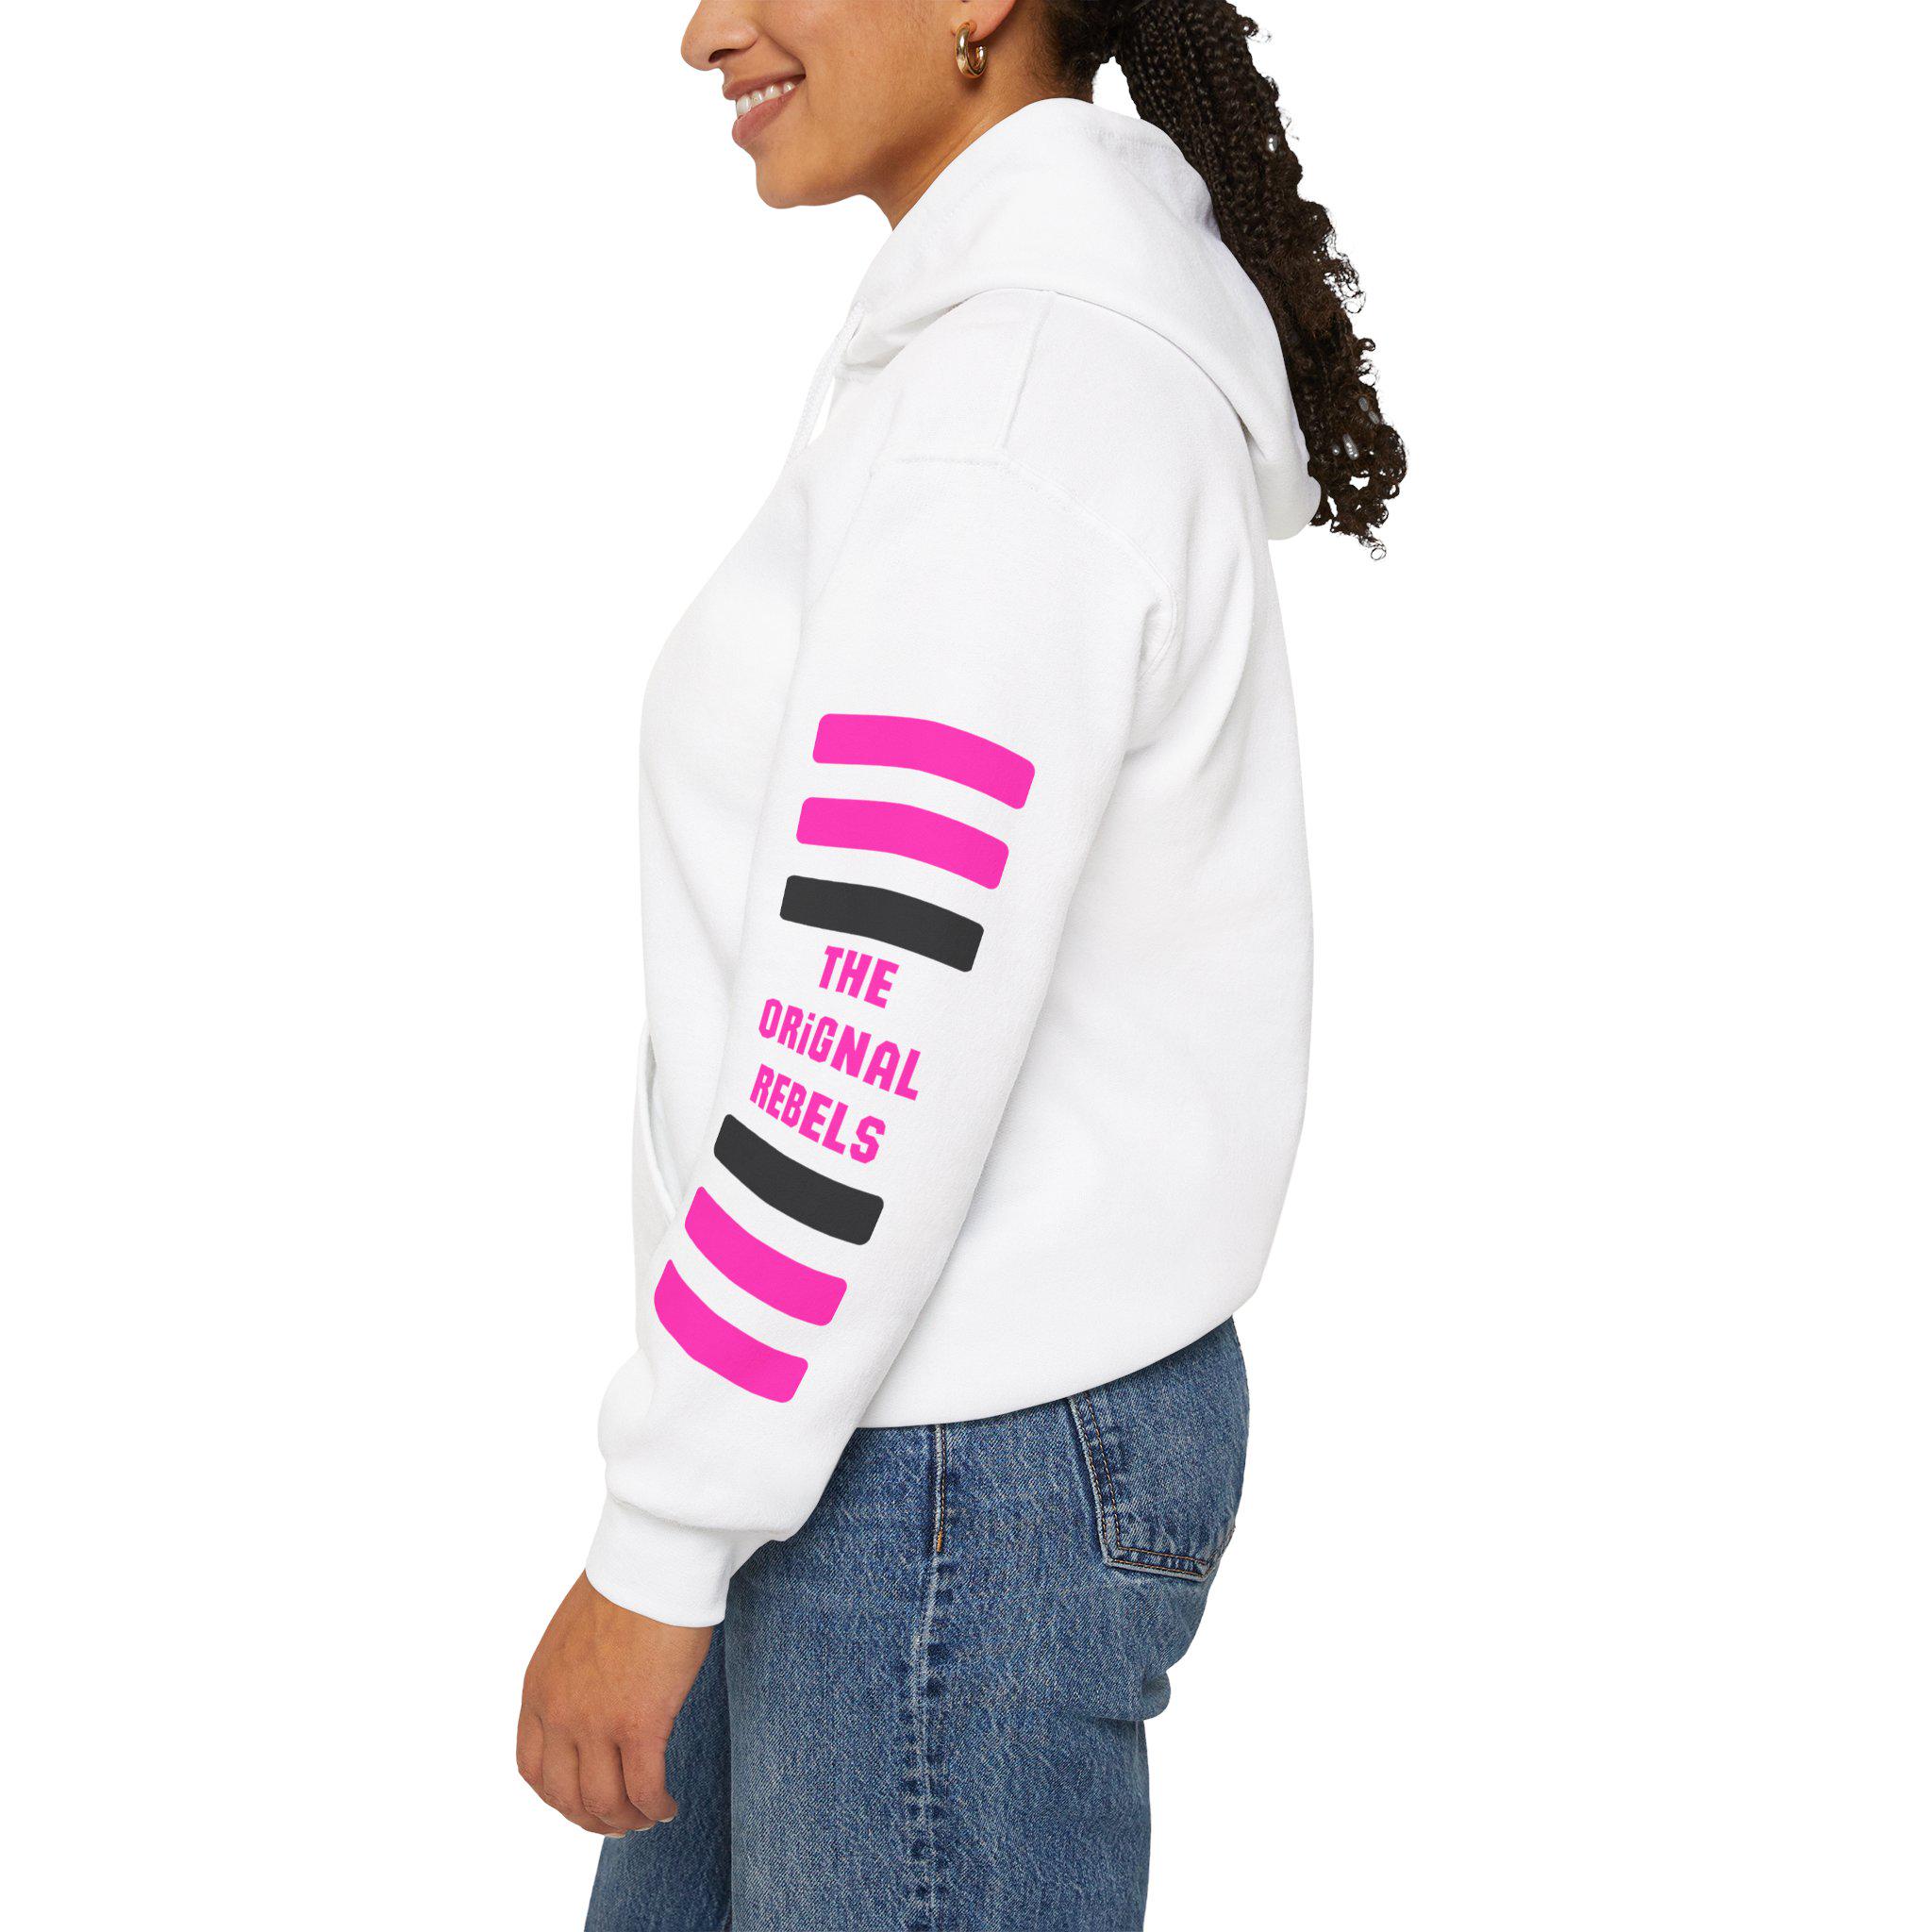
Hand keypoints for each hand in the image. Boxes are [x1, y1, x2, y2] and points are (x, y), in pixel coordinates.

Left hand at [517, 1571, 712, 1835]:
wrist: (650, 1561)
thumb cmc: (624, 1584)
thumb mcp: (573, 1637)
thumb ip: (571, 1676)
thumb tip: (593, 1699)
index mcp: (539, 1690)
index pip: (533, 1769)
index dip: (558, 1797)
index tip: (584, 1801)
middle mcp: (559, 1714)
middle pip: (566, 1796)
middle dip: (592, 1818)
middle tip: (619, 1820)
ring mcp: (597, 1723)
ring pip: (604, 1801)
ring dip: (626, 1819)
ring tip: (648, 1815)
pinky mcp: (640, 1724)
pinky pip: (643, 1789)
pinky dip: (655, 1806)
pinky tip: (668, 1805)